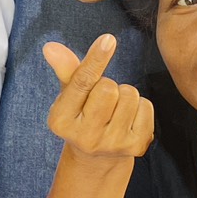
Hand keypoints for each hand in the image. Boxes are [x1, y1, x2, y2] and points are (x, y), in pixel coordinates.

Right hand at [43, 35, 153, 166]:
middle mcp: (84, 136)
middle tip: (100, 100)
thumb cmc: (81, 116)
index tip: (108, 39)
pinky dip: (139, 107)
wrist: (97, 158)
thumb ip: (65, 70)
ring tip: (113, 110)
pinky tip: (127, 120)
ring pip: (129, 95)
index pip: (81, 83)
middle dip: (107, 85)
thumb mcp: (69, 95)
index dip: (96, 59)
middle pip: (109, 87)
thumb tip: (50, 47)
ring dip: (124, 95)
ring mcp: (112, 144)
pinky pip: (146, 107)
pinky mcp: (136, 147)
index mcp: (61, 120)